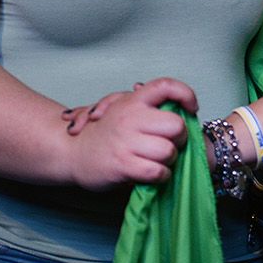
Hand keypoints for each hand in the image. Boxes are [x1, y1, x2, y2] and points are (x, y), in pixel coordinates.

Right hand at [63, 77, 197, 190]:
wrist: (71, 153)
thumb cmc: (103, 133)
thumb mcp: (122, 109)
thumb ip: (147, 104)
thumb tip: (177, 102)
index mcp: (133, 101)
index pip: (166, 86)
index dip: (186, 94)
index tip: (192, 108)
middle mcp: (130, 117)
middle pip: (177, 126)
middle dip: (180, 139)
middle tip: (171, 144)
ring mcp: (126, 141)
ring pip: (169, 151)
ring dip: (169, 161)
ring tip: (158, 161)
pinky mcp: (122, 164)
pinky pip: (157, 171)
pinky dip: (161, 176)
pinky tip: (154, 174)